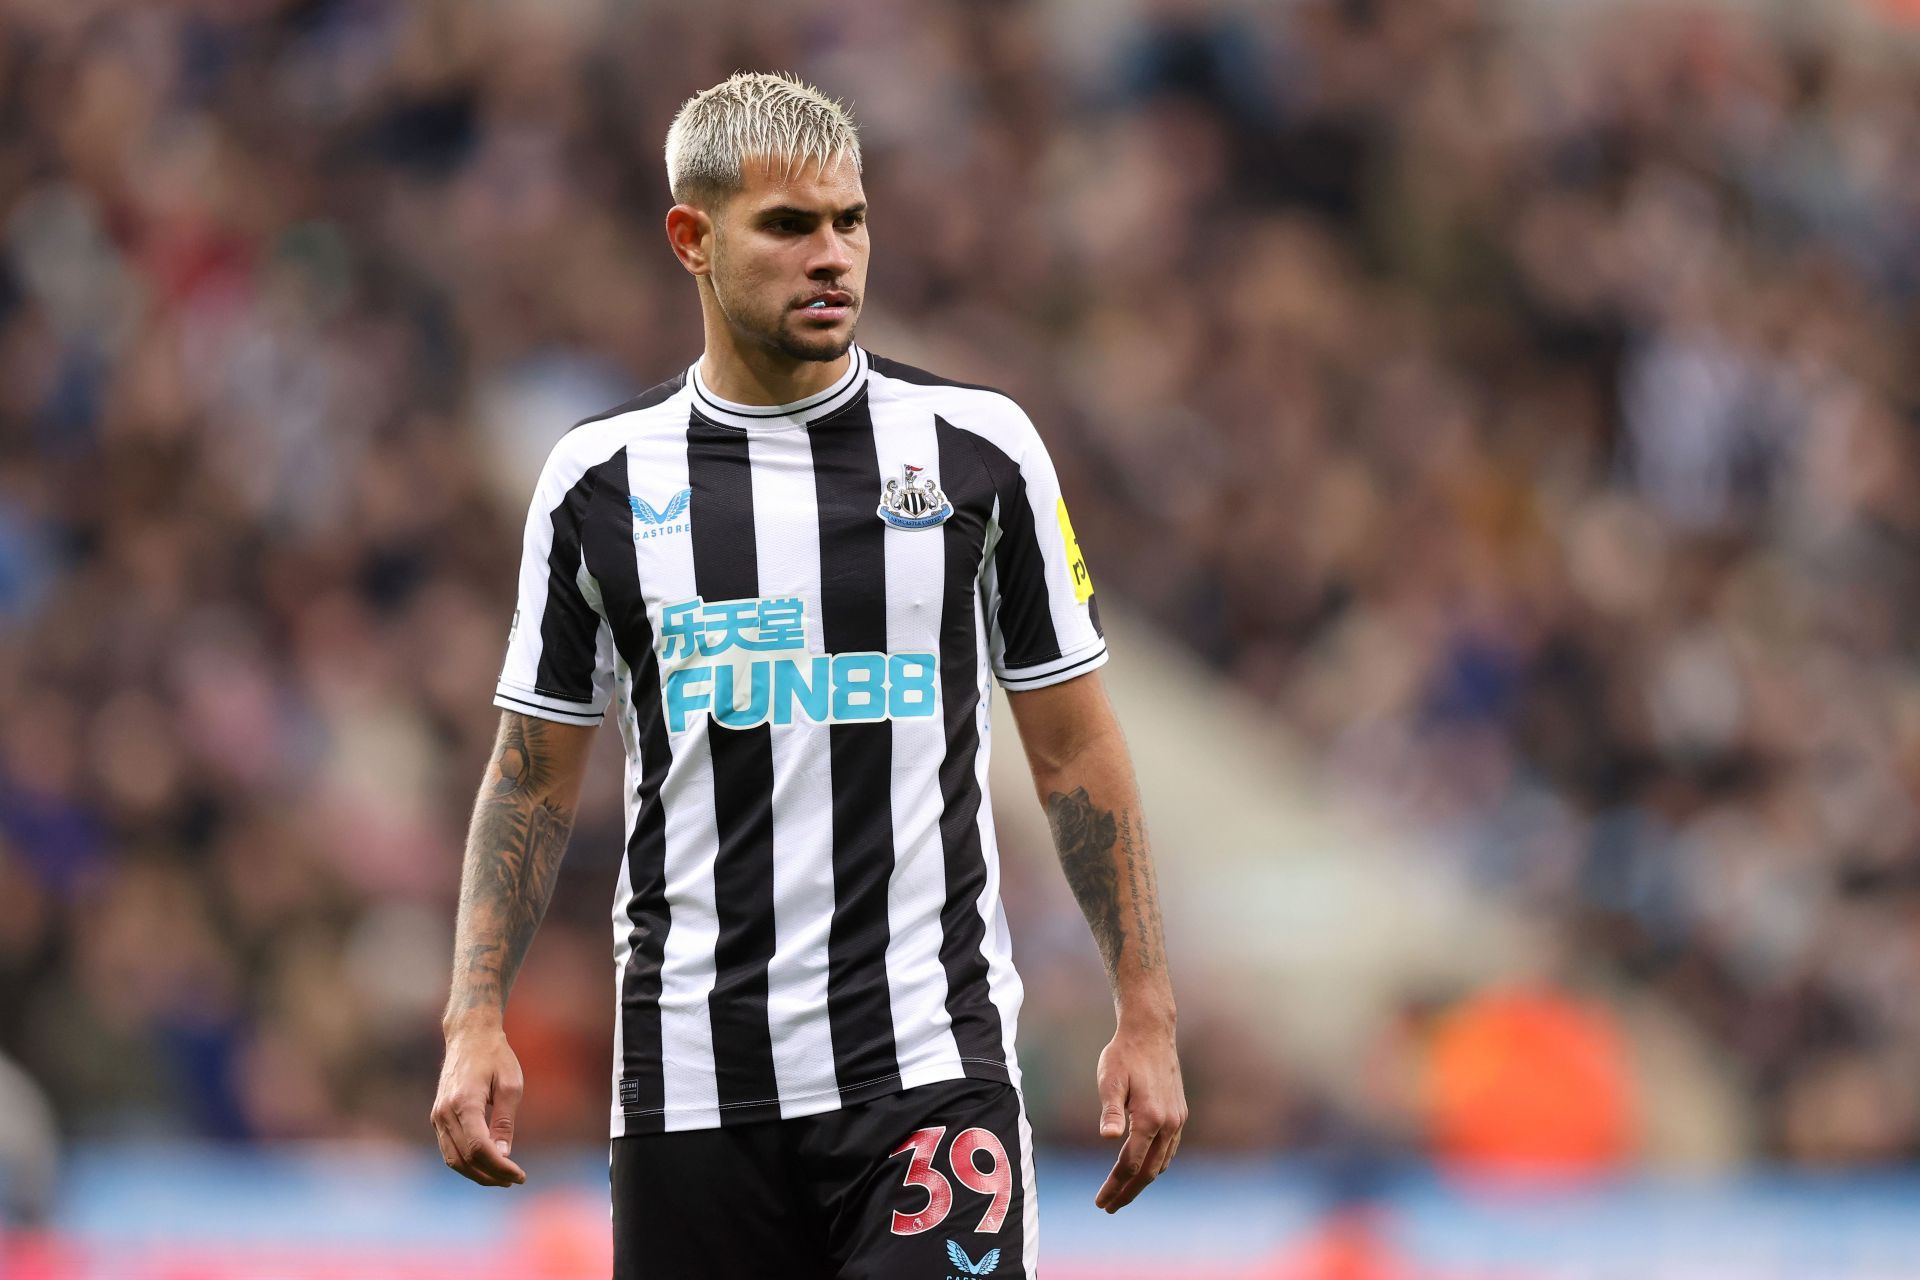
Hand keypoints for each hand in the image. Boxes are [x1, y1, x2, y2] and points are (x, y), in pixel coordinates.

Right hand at [430, 1019, 528, 1186]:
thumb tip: (504, 1154)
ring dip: (476, 1174)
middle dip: (490, 1175)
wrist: (468, 1036)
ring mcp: (437, 1116)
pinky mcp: (437, 1118)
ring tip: (502, 1178)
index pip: (479, 1148)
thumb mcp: (510, 1085)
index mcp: (464, 1103)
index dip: (499, 1167)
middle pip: (465, 1159)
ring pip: (453, 1159)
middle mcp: (445, 1113)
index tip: (519, 1176)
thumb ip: (505, 1121)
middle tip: (514, 1180)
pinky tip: (485, 1165)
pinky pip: (448, 1150)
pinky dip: (466, 1163)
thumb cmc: (495, 1056)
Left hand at [1093, 1015, 1186, 1211]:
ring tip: (1123, 1193)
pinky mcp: (1179, 1114)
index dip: (1114, 1186)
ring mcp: (1177, 1120)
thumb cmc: (1124, 1054)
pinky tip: (1143, 1168)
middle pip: (1148, 1171)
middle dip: (1128, 1192)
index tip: (1100, 1202)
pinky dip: (1155, 1165)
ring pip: (1161, 1163)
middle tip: (1109, 1207)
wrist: (1151, 1032)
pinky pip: (1169, 1150)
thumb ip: (1110, 1109)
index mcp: (1149, 1118)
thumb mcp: (1110, 1079)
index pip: (1130, 1165)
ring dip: (1142, 1182)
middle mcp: (1168, 1124)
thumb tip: (1109, 1138)